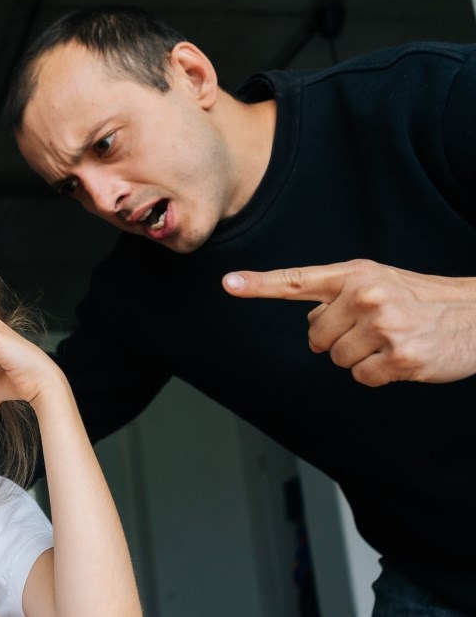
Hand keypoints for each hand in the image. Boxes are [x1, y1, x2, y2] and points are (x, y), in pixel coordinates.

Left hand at [223, 259, 475, 385]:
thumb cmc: (423, 300)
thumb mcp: (380, 282)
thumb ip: (338, 296)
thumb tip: (310, 321)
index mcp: (356, 274)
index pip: (297, 280)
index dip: (259, 284)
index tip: (228, 283)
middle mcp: (366, 295)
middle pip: (315, 336)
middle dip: (339, 339)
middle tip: (377, 328)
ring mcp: (383, 326)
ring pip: (337, 359)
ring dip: (361, 358)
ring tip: (393, 340)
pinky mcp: (399, 358)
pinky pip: (362, 377)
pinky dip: (378, 374)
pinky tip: (403, 358)